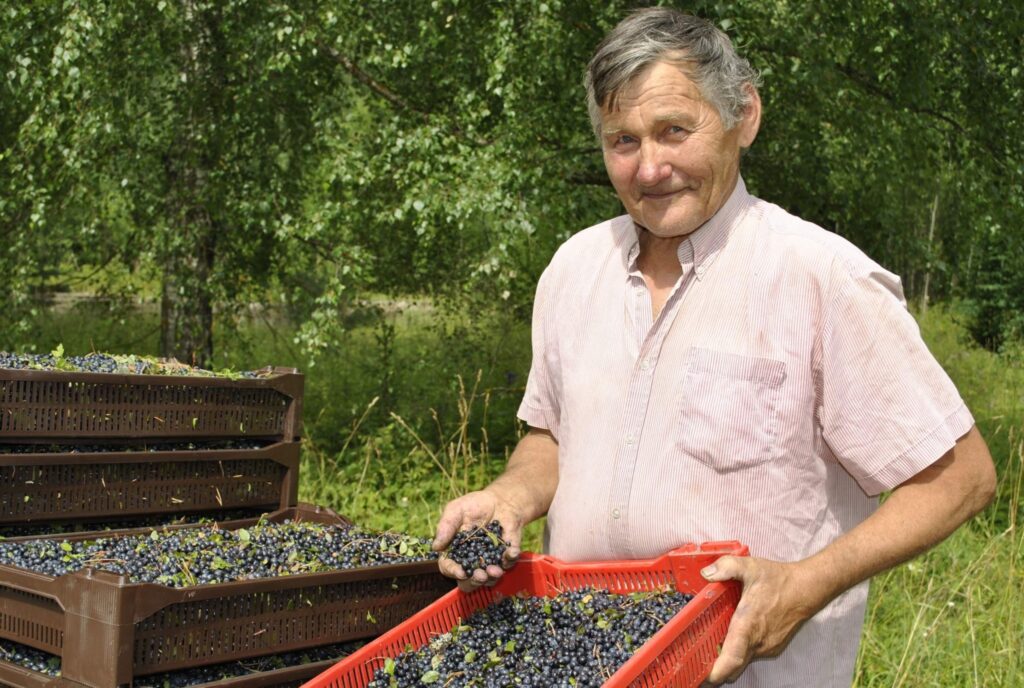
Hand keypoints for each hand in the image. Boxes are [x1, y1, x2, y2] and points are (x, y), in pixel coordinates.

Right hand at [433, 489, 524, 591]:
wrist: (500, 500)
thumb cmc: (474, 505)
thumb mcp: (456, 510)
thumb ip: (446, 526)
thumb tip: (435, 546)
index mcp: (455, 552)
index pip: (448, 567)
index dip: (453, 571)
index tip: (461, 572)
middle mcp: (471, 561)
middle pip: (468, 581)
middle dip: (474, 581)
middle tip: (480, 575)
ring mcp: (489, 561)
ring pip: (489, 579)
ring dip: (492, 576)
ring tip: (496, 570)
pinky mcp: (506, 556)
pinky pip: (508, 563)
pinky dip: (510, 559)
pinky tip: (511, 552)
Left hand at [700, 556, 831, 683]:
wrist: (806, 589)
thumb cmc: (778, 579)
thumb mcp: (750, 567)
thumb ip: (726, 567)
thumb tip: (706, 573)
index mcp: (748, 625)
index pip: (731, 659)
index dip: (715, 673)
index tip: (702, 677)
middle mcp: (757, 642)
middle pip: (733, 668)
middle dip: (715, 671)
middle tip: (697, 663)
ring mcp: (767, 647)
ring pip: (742, 662)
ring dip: (728, 660)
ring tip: (711, 647)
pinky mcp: (773, 648)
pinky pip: (751, 656)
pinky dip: (740, 653)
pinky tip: (732, 637)